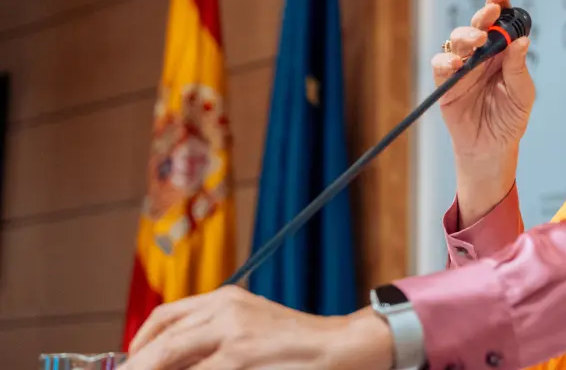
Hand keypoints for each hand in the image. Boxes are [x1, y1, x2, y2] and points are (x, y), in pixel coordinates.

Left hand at [124, 286, 391, 369]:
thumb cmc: (297, 344)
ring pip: (172, 364)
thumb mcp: (251, 325)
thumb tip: (165, 361)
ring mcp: (234, 340)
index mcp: (226, 299)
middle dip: (135, 369)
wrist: (343, 347)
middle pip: (161, 347)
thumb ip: (213, 335)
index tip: (127, 364)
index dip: (138, 345)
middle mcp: (226, 313)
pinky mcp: (241, 362)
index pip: (166, 318)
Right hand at [431, 0, 535, 159]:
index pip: (501, 22)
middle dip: (483, 15)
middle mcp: (482, 54)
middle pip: (478, 25)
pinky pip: (440, 64)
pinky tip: (455, 64)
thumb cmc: (510, 118)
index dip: (499, 3)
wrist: (492, 148)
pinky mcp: (446, 82)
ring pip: (458, 40)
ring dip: (466, 36)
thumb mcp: (522, 94)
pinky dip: (445, 60)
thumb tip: (522, 42)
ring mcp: (463, 66)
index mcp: (504, 52)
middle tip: (491, 12)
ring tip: (476, 41)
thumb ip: (519, 69)